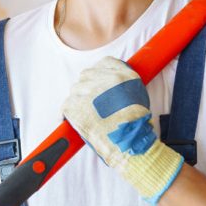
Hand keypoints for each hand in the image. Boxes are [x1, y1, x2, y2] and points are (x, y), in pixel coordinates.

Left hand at [62, 56, 183, 203]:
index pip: (104, 63)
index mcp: (122, 74)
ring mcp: (87, 91)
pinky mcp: (74, 105)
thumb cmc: (136, 125)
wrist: (128, 142)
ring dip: (79, 100)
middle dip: (88, 87)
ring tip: (89, 115)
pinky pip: (67, 105)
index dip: (100, 74)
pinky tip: (76, 121)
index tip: (99, 82)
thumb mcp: (138, 95)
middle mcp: (104, 79)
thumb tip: (110, 85)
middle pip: (86, 75)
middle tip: (93, 103)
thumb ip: (124, 84)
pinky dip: (69, 113)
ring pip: (76, 90)